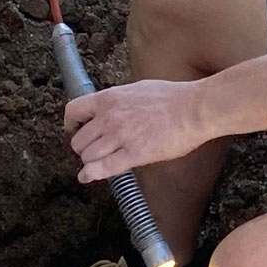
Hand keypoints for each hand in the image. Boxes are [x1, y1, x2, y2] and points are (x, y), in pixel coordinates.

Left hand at [66, 79, 206, 180]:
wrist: (194, 108)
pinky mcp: (134, 154)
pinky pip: (103, 169)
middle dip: (83, 148)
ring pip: (88, 156)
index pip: (74, 111)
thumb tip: (111, 107)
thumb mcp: (137, 89)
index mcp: (110, 98)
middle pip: (78, 140)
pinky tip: (87, 177)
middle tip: (93, 151)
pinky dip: (90, 175)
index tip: (76, 130)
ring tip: (99, 163)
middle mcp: (110, 117)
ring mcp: (120, 136)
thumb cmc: (173, 98)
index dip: (71, 125)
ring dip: (91, 162)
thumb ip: (119, 100)